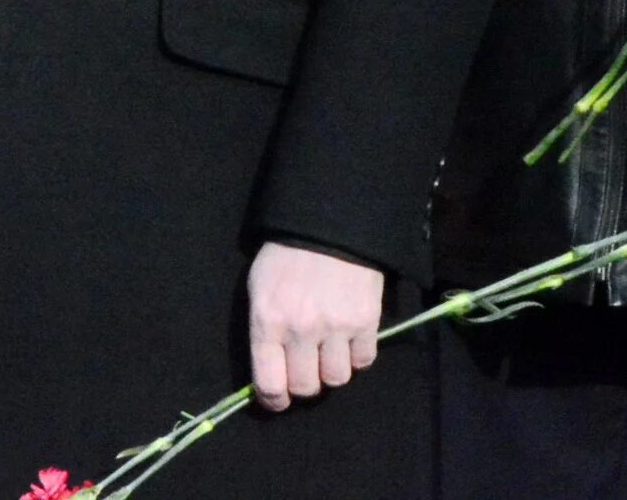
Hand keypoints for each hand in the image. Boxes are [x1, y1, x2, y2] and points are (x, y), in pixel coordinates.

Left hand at [247, 242, 382, 411]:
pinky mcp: (367, 323)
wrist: (328, 226)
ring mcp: (337, 328)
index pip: (269, 382)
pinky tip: (348, 339)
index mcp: (267, 320)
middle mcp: (301, 330)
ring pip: (337, 379)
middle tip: (303, 369)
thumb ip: (263, 328)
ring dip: (330, 370)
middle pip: (305, 387)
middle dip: (302, 384)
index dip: (273, 400)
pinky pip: (364, 361)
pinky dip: (356, 356)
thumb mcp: (259, 288)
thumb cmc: (284, 255)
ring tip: (326, 350)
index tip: (276, 400)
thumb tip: (269, 368)